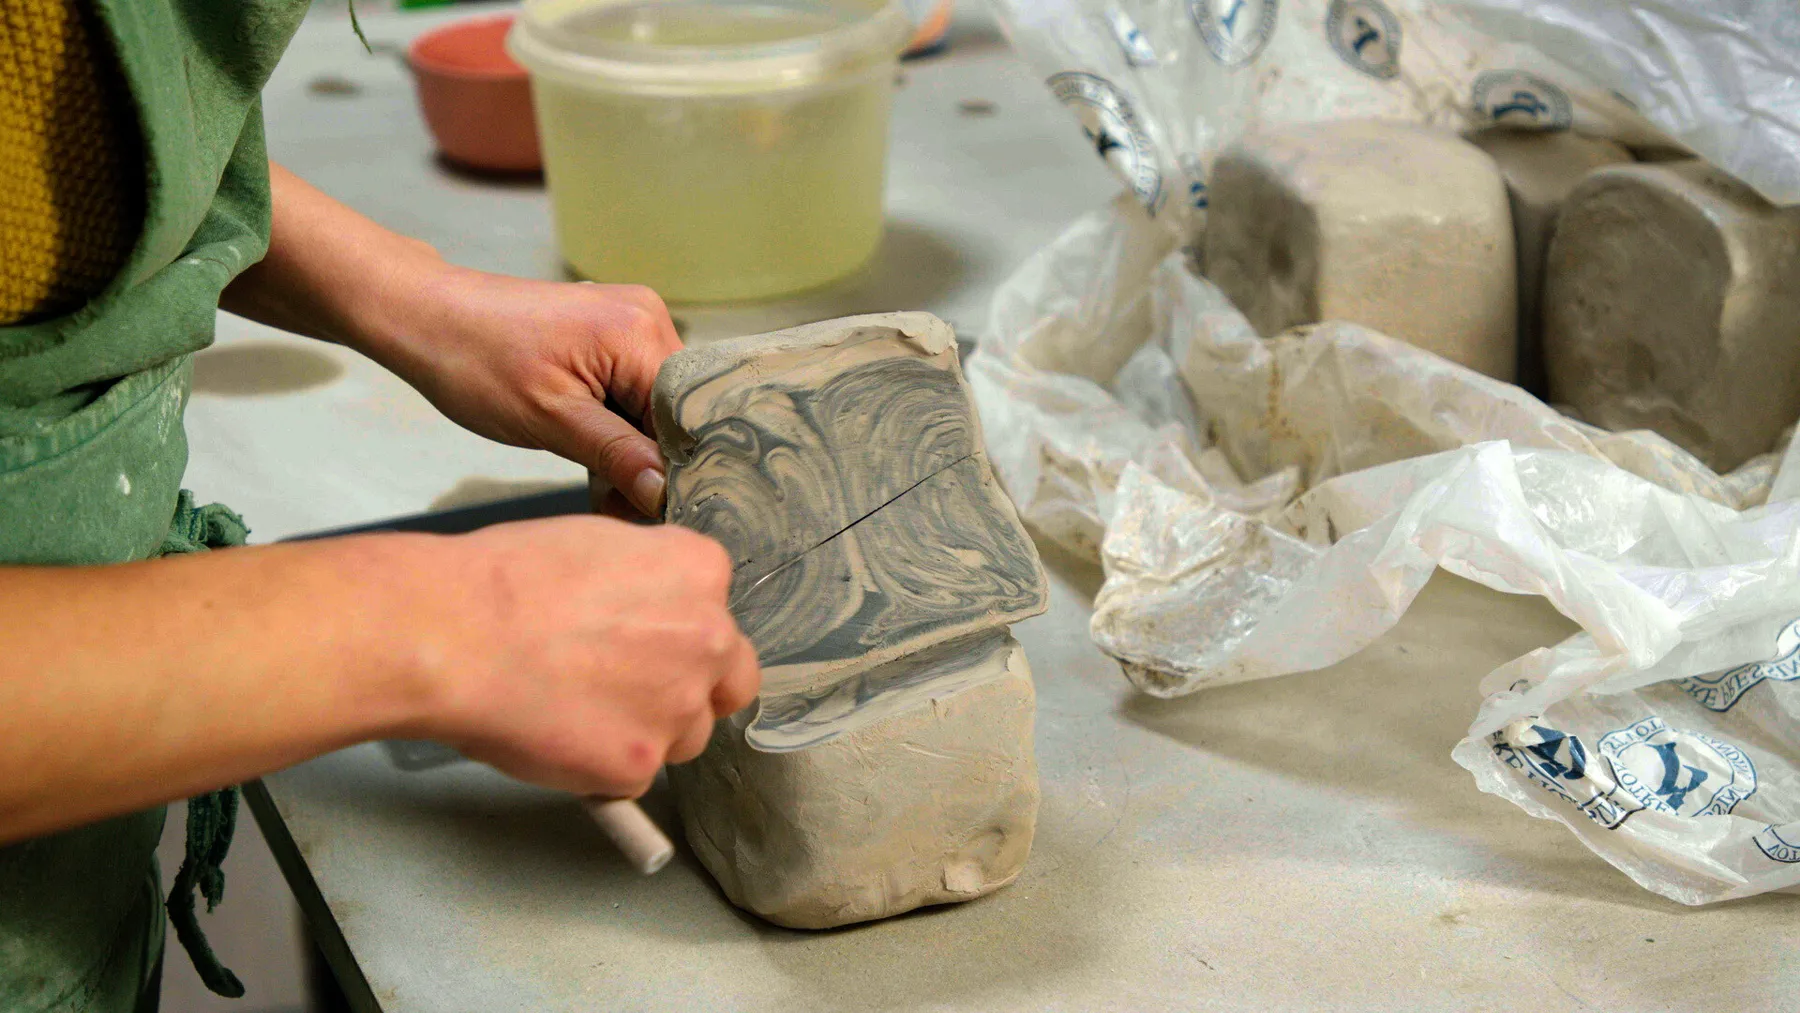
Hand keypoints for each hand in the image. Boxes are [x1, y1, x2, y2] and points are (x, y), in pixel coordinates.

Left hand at [387, 268, 681, 516]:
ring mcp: (628, 324)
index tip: (655, 514)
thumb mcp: (550, 420)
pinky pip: (632, 392)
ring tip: (603, 496)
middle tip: (621, 514)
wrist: (424, 316)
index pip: (688, 415)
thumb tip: (666, 494)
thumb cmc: (475, 361)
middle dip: (651, 466)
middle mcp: (647, 319)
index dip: (676, 468)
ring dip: (631, 454)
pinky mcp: (608, 335)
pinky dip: (616, 431)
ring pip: (653, 408)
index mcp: (640, 332)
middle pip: (675, 411)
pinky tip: (595, 465)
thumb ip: (616, 455)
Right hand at [394, 516, 758, 797]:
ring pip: (684, 737)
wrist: (455, 633)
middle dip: (693, 692)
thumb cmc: (504, 581)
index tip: (650, 646)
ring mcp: (678, 706)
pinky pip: (633, 777)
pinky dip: (601, 767)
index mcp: (700, 572)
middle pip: (728, 683)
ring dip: (645, 732)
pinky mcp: (639, 764)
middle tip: (634, 692)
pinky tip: (556, 736)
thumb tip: (645, 607)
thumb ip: (647, 580)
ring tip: (577, 712)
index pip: (721, 619)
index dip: (682, 637)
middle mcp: (709, 639)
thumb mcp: (597, 544)